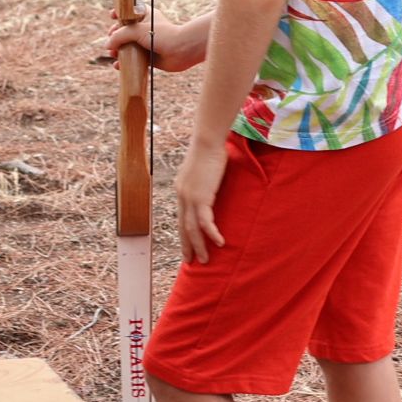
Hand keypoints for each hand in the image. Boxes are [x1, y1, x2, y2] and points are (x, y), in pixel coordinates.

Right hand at [105, 11, 208, 71]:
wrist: (182, 50)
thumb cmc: (162, 35)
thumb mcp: (136, 31)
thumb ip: (119, 36)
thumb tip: (107, 45)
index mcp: (145, 15)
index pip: (129, 11)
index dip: (119, 13)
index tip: (112, 16)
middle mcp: (145, 28)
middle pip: (124, 31)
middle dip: (114, 36)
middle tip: (111, 41)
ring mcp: (147, 43)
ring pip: (127, 46)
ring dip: (117, 51)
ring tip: (114, 55)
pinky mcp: (149, 57)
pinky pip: (133, 60)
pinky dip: (125, 63)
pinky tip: (118, 66)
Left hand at [174, 142, 227, 263]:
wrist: (207, 141)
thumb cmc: (210, 149)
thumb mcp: (204, 169)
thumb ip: (205, 179)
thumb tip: (213, 183)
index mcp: (181, 190)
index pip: (181, 217)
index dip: (184, 233)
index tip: (187, 245)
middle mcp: (182, 196)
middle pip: (183, 227)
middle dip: (187, 245)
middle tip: (190, 261)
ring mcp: (190, 198)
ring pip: (192, 229)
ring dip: (199, 246)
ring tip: (205, 260)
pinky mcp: (201, 198)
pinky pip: (205, 222)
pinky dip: (212, 234)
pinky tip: (220, 243)